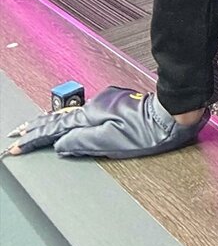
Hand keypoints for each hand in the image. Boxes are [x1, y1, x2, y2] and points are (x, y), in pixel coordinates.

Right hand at [2, 86, 209, 159]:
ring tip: (35, 127)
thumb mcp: (111, 142)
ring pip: (73, 112)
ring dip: (52, 120)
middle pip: (60, 116)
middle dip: (37, 126)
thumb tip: (61, 144)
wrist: (172, 113)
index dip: (34, 137)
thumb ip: (83, 142)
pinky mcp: (117, 102)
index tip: (17, 145)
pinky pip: (86, 110)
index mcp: (93, 114)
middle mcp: (97, 103)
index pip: (55, 128)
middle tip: (18, 133)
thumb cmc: (147, 130)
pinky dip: (70, 117)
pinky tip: (68, 121)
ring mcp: (107, 101)